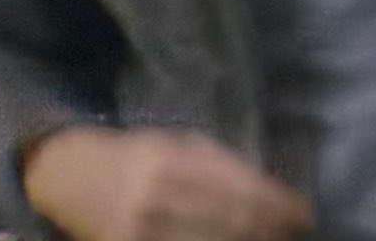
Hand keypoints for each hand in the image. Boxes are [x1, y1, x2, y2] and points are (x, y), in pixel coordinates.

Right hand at [23, 126, 311, 240]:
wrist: (73, 174)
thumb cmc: (138, 154)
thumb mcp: (179, 145)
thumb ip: (221, 166)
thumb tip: (271, 191)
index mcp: (173, 163)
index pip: (238, 189)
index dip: (275, 205)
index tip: (302, 212)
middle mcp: (157, 199)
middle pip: (229, 222)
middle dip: (268, 228)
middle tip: (297, 230)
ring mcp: (140, 234)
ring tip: (274, 239)